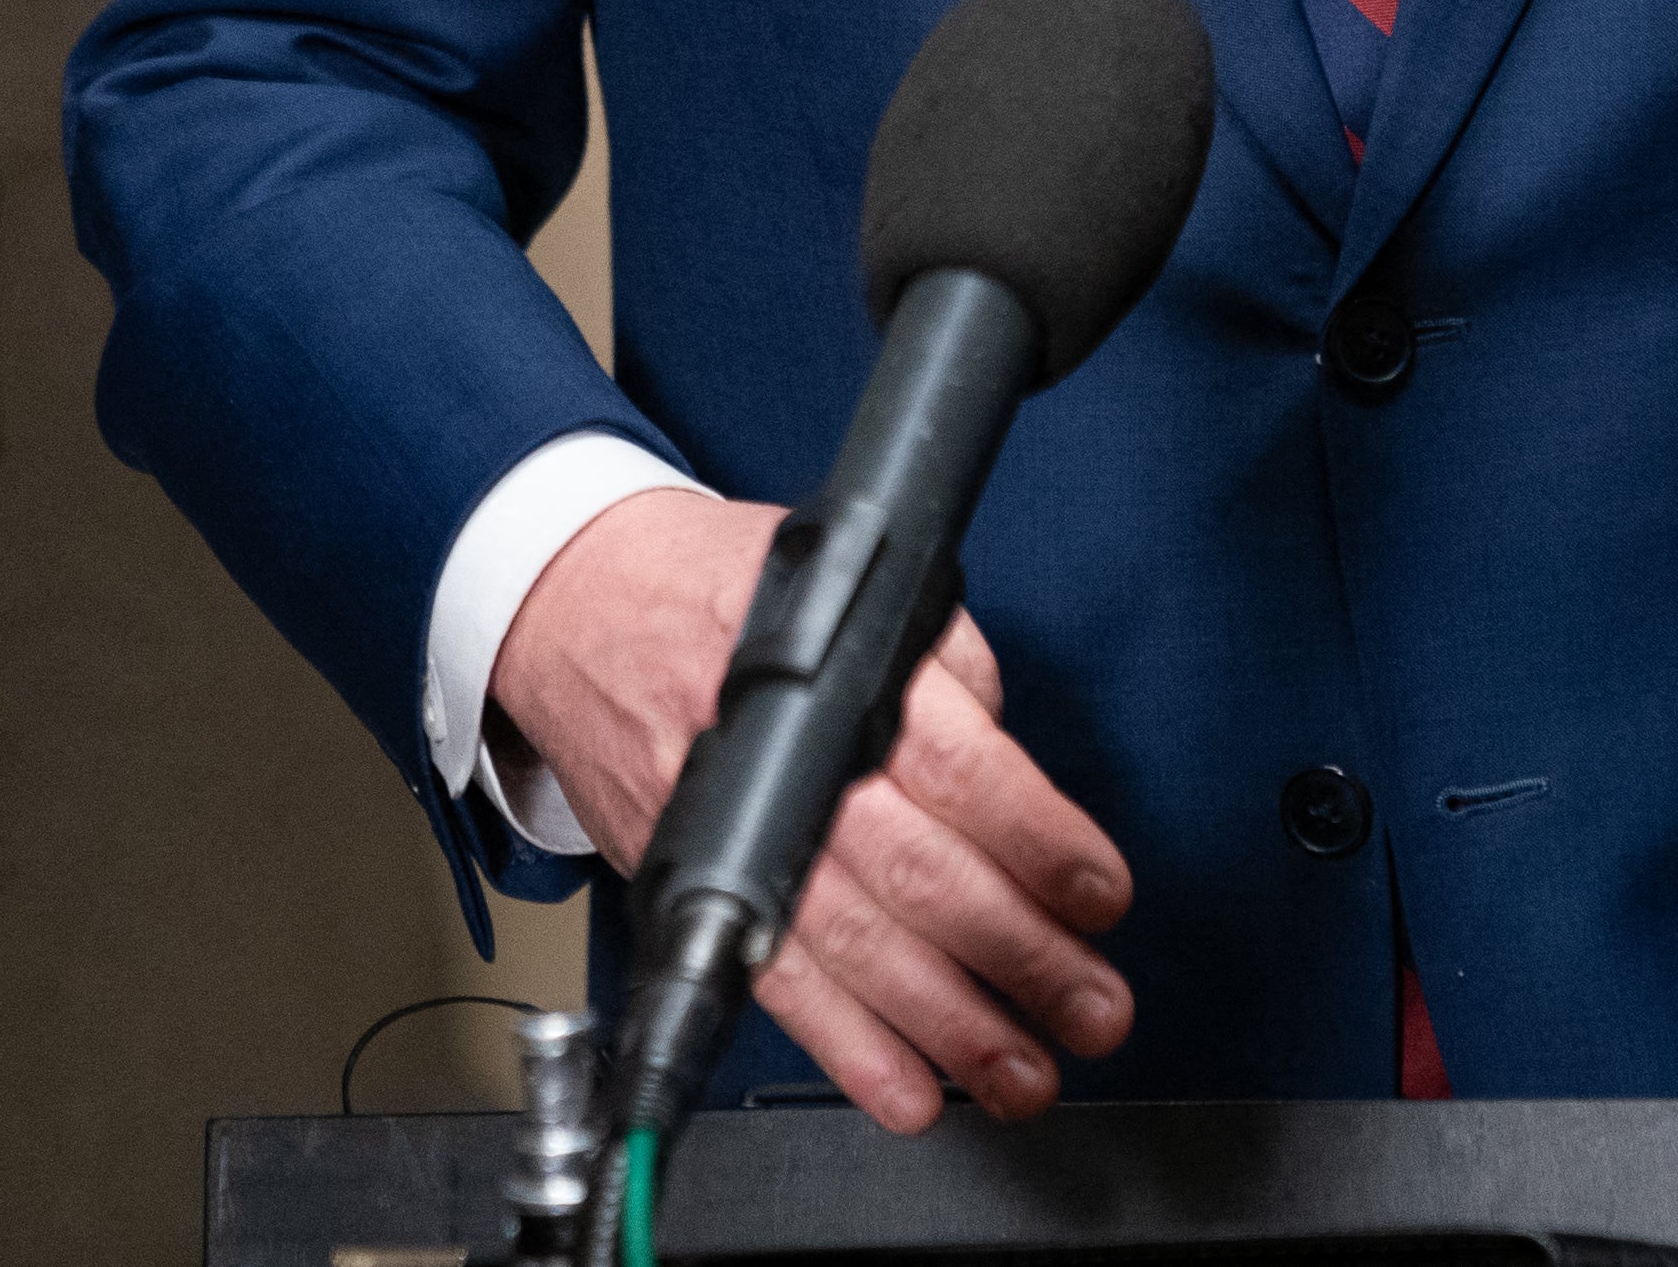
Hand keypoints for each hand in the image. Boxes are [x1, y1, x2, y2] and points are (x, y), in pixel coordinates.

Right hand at [494, 488, 1133, 1130]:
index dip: (1039, 840)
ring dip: (952, 1024)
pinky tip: (911, 1091)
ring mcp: (734, 835)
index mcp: (837, 674)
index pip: (961, 768)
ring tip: (1025, 1073)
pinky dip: (849, 1050)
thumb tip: (1015, 763)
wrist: (577, 609)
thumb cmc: (720, 595)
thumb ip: (944, 668)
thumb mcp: (848, 585)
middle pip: (921, 873)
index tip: (1099, 894)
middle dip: (1019, 952)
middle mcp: (787, 763)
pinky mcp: (695, 892)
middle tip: (1092, 1007)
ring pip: (859, 949)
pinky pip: (779, 989)